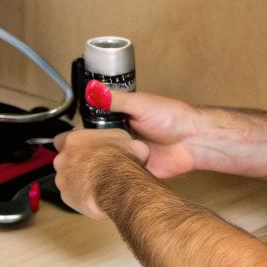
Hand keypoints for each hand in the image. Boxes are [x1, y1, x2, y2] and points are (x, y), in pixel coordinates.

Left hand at [51, 129, 149, 219]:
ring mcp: (62, 179)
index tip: (81, 148)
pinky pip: (71, 194)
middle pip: (63, 160)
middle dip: (74, 163)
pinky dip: (81, 194)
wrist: (119, 186)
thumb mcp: (124, 138)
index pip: (61, 139)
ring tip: (95, 182)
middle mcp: (62, 158)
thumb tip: (124, 143)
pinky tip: (94, 194)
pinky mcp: (66, 196)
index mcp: (73, 140)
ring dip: (77, 179)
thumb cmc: (119, 160)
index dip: (73, 145)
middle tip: (92, 166)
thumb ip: (113, 139)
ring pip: (66, 178)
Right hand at [75, 84, 206, 178]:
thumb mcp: (140, 104)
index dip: (84, 132)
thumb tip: (92, 89)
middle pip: (99, 146)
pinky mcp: (137, 171)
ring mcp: (129, 155)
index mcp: (121, 119)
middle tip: (78, 155)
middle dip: (91, 151)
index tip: (72, 138)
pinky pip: (121, 176)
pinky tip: (105, 177)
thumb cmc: (172, 117)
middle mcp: (122, 138)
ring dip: (102, 164)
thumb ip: (115, 100)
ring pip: (108, 162)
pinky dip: (116, 176)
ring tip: (88, 167)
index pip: (95, 126)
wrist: (194, 141)